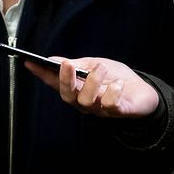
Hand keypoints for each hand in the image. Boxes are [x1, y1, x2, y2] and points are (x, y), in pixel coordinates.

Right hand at [24, 57, 159, 117]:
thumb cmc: (116, 77)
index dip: (41, 74)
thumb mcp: (94, 65)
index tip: (29, 61)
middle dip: (65, 80)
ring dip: (93, 82)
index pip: (54, 82)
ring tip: (101, 68)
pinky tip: (118, 83)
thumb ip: (77, 65)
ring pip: (86, 100)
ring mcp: (100, 109)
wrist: (145, 91)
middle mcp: (84, 101)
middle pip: (67, 96)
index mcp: (76, 88)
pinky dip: (113, 92)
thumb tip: (54, 60)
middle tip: (67, 65)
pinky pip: (110, 105)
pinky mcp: (118, 112)